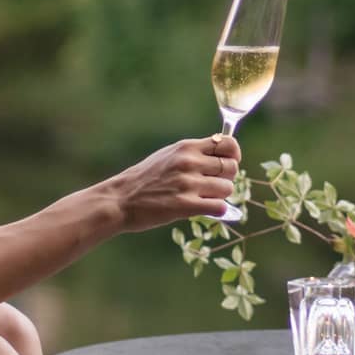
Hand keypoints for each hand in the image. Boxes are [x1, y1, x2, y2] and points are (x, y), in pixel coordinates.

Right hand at [107, 134, 240, 231]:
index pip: (228, 143)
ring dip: (220, 196)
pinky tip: (205, 209)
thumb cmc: (145, 178)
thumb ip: (194, 153)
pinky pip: (219, 207)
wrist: (120, 199)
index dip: (233, 155)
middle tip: (214, 186)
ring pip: (227, 189)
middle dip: (227, 178)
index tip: (227, 163)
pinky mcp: (185, 205)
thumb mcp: (168, 155)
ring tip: (205, 198)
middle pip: (231, 167)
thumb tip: (222, 155)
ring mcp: (188, 184)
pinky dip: (217, 211)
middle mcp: (189, 162)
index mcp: (186, 147)